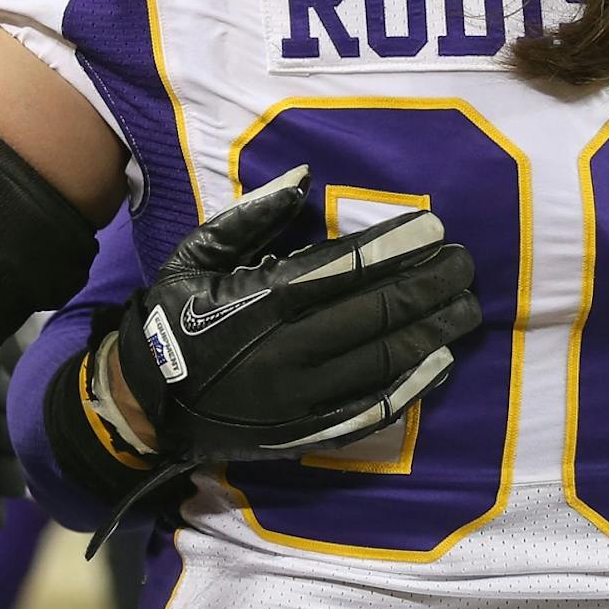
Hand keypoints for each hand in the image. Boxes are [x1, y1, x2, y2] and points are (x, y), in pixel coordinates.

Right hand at [112, 166, 479, 462]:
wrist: (142, 404)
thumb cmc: (173, 318)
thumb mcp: (194, 256)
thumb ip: (249, 217)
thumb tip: (304, 175)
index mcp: (259, 302)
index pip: (344, 268)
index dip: (395, 246)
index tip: (434, 226)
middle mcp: (285, 351)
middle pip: (375, 313)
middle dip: (429, 285)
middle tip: (466, 263)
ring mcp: (298, 398)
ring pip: (382, 361)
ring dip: (432, 332)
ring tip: (467, 307)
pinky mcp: (303, 433)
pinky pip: (369, 411)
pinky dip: (409, 387)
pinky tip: (440, 364)